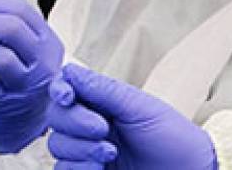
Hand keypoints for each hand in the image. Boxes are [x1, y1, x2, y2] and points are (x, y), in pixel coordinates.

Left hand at [0, 0, 72, 154]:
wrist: (22, 122)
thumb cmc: (22, 78)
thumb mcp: (26, 47)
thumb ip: (8, 20)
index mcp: (49, 43)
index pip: (24, 13)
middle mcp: (42, 64)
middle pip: (13, 30)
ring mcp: (24, 85)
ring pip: (0, 55)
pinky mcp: (4, 101)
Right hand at [44, 62, 216, 169]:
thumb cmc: (174, 139)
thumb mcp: (141, 108)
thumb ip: (103, 91)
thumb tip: (71, 71)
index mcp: (105, 104)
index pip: (68, 91)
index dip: (60, 90)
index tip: (66, 96)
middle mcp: (93, 126)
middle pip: (57, 118)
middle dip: (75, 122)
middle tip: (102, 129)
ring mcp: (89, 152)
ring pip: (58, 146)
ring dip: (80, 149)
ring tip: (109, 153)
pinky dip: (79, 168)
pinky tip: (99, 169)